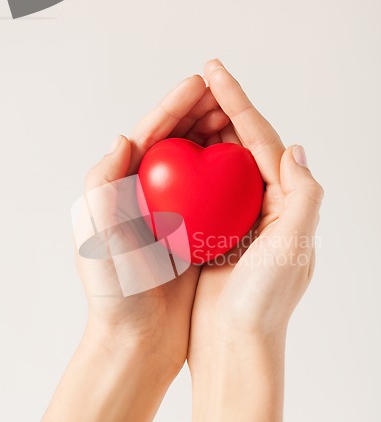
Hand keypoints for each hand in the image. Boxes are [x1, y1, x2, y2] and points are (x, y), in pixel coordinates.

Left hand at [76, 74, 230, 372]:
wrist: (138, 338)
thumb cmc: (115, 292)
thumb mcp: (97, 236)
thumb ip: (102, 184)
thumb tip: (123, 138)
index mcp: (117, 191)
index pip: (147, 136)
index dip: (172, 106)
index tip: (201, 83)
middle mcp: (143, 196)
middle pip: (173, 143)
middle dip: (196, 113)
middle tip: (224, 93)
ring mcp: (170, 213)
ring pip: (194, 163)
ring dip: (213, 137)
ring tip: (236, 117)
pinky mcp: (191, 232)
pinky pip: (211, 193)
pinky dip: (224, 172)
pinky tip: (242, 161)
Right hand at [184, 60, 323, 421]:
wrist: (234, 344)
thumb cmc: (264, 302)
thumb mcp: (294, 248)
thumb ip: (304, 196)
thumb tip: (295, 149)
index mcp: (287, 204)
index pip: (261, 142)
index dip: (239, 104)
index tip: (214, 72)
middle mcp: (266, 208)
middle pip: (242, 146)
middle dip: (223, 109)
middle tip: (201, 78)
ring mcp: (238, 220)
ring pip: (219, 165)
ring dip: (206, 133)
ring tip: (187, 105)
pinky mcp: (214, 235)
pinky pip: (201, 192)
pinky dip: (189, 169)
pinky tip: (174, 153)